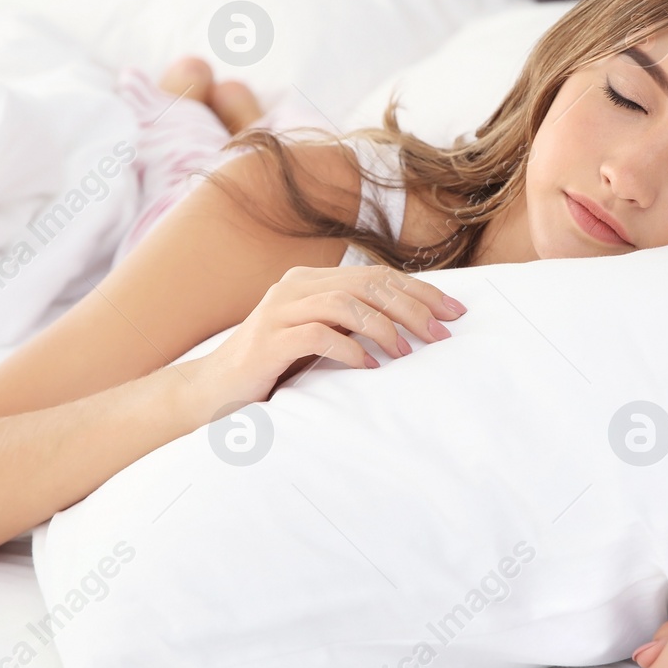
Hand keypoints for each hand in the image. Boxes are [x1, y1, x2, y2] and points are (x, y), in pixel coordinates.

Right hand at [191, 264, 466, 409]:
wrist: (212, 391)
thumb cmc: (274, 367)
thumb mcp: (319, 338)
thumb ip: (352, 324)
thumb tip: (415, 326)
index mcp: (311, 280)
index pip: (377, 276)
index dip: (420, 292)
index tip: (454, 313)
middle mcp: (295, 287)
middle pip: (368, 285)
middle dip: (412, 308)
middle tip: (442, 334)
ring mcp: (278, 311)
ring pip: (344, 304)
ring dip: (383, 327)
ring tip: (406, 352)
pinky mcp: (267, 341)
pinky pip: (317, 335)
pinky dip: (349, 350)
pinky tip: (369, 367)